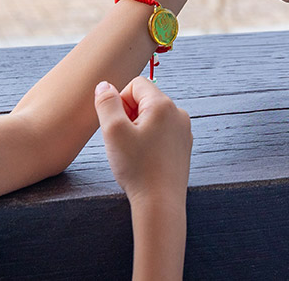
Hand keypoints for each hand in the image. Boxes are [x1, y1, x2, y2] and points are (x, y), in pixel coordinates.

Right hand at [94, 78, 191, 206]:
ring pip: (152, 117)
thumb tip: (105, 85)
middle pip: (145, 100)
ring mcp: (183, 131)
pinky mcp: (183, 147)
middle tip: (122, 140)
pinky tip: (144, 160)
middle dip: (128, 115)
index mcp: (163, 104)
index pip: (136, 84)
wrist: (160, 204)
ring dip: (138, 129)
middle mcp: (178, 113)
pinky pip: (161, 133)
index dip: (119, 101)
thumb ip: (106, 103)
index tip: (116, 125)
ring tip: (133, 152)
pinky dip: (149, 141)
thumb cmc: (137, 168)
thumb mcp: (113, 131)